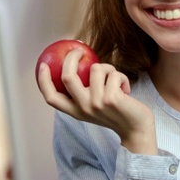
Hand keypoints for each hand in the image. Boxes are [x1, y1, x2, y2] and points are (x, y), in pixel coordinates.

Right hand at [38, 47, 157, 154]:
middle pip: (67, 76)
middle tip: (79, 50)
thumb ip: (84, 93)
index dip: (43, 81)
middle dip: (72, 58)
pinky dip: (121, 76)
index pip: (51, 98)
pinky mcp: (111, 98)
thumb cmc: (117, 113)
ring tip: (114, 80)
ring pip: (95, 68)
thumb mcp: (95, 107)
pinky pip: (113, 73)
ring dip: (108, 68)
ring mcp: (96, 103)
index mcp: (75, 111)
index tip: (43, 65)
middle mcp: (83, 108)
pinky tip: (125, 89)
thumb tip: (76, 65)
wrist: (136, 129)